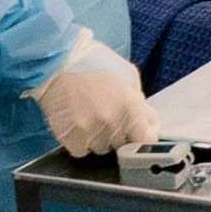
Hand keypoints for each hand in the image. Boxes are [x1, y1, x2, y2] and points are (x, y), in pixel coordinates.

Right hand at [34, 44, 151, 155]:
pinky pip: (81, 151)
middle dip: (116, 132)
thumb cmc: (95, 63)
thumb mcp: (127, 75)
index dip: (140, 135)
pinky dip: (79, 142)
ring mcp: (91, 130)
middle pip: (121, 144)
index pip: (145, 138)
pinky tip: (76, 124)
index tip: (134, 132)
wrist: (58, 60)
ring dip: (97, 138)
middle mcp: (113, 121)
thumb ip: (142, 102)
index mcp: (131, 105)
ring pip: (101, 148)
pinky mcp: (70, 136)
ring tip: (88, 116)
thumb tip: (151, 123)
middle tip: (104, 114)